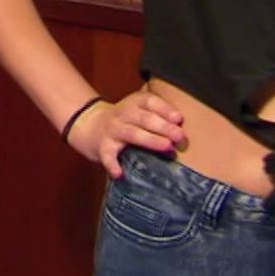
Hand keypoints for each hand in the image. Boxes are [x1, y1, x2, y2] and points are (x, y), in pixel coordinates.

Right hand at [67, 88, 186, 178]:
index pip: (150, 102)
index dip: (165, 109)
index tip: (179, 119)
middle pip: (144, 118)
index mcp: (134, 103)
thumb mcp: (138, 109)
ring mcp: (112, 130)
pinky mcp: (102, 147)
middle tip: (180, 137)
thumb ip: (159, 114)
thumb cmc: (126, 119)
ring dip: (150, 140)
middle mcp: (123, 114)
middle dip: (163, 127)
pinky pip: (107, 156)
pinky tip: (120, 174)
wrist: (89, 124)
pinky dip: (112, 165)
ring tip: (167, 148)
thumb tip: (185, 126)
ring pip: (132, 134)